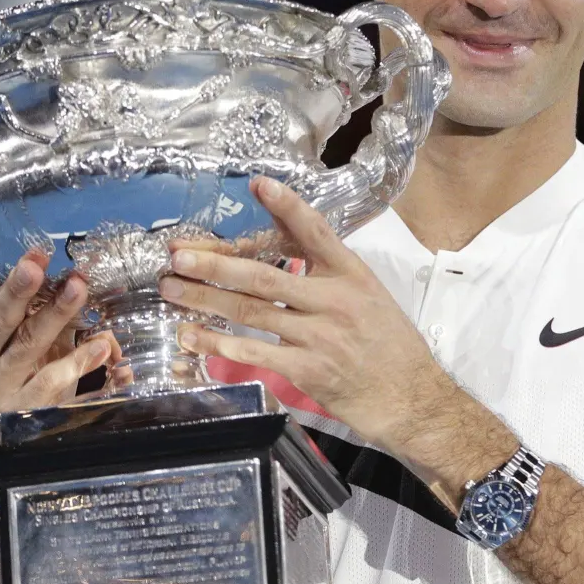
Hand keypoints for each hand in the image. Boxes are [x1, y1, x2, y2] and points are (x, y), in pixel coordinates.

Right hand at [0, 228, 119, 416]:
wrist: (25, 432)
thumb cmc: (28, 368)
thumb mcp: (25, 332)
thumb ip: (29, 298)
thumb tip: (36, 254)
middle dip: (17, 288)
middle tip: (35, 262)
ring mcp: (1, 386)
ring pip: (28, 344)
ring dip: (55, 313)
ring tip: (78, 287)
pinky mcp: (27, 408)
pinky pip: (54, 380)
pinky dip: (79, 361)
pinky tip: (101, 345)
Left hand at [159, 178, 471, 455]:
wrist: (411, 398)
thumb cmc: (390, 346)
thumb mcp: (370, 296)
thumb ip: (330, 276)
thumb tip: (283, 258)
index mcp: (352, 275)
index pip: (315, 232)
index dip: (287, 206)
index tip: (258, 184)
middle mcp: (335, 300)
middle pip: (263, 275)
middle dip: (214, 263)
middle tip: (178, 253)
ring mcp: (320, 336)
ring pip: (250, 312)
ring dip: (204, 299)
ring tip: (171, 288)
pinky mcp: (307, 371)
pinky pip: (253, 353)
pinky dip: (217, 344)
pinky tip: (191, 336)